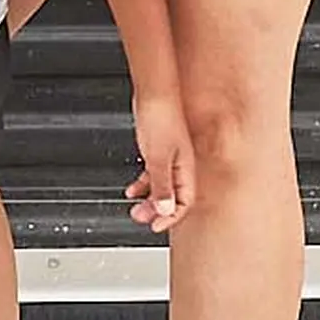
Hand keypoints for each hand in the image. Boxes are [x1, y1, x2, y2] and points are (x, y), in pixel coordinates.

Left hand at [128, 94, 194, 235]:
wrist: (153, 92)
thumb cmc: (160, 117)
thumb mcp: (158, 158)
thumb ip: (162, 185)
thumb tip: (166, 210)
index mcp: (186, 169)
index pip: (184, 202)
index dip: (171, 217)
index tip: (156, 226)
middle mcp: (181, 165)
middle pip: (173, 198)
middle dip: (156, 211)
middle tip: (140, 218)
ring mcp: (170, 157)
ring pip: (161, 187)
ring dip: (148, 200)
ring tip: (135, 208)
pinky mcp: (159, 150)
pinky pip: (153, 174)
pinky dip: (143, 184)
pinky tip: (132, 189)